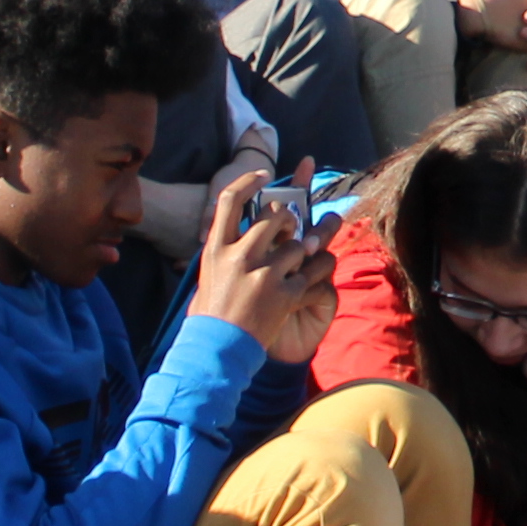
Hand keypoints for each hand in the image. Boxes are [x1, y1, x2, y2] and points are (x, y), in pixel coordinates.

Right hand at [194, 165, 331, 363]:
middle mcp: (239, 256)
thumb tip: (246, 230)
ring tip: (304, 260)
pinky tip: (314, 277)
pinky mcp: (284, 295)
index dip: (248, 181)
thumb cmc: (210, 314)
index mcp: (216, 248)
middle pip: (274, 216)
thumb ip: (228, 251)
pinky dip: (317, 273)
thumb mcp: (209, 275)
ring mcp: (263, 274)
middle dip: (289, 218)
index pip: (229, 199)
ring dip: (305, 250)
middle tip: (293, 225)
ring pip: (298, 245)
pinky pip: (312, 273)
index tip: (265, 175)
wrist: (216, 350)